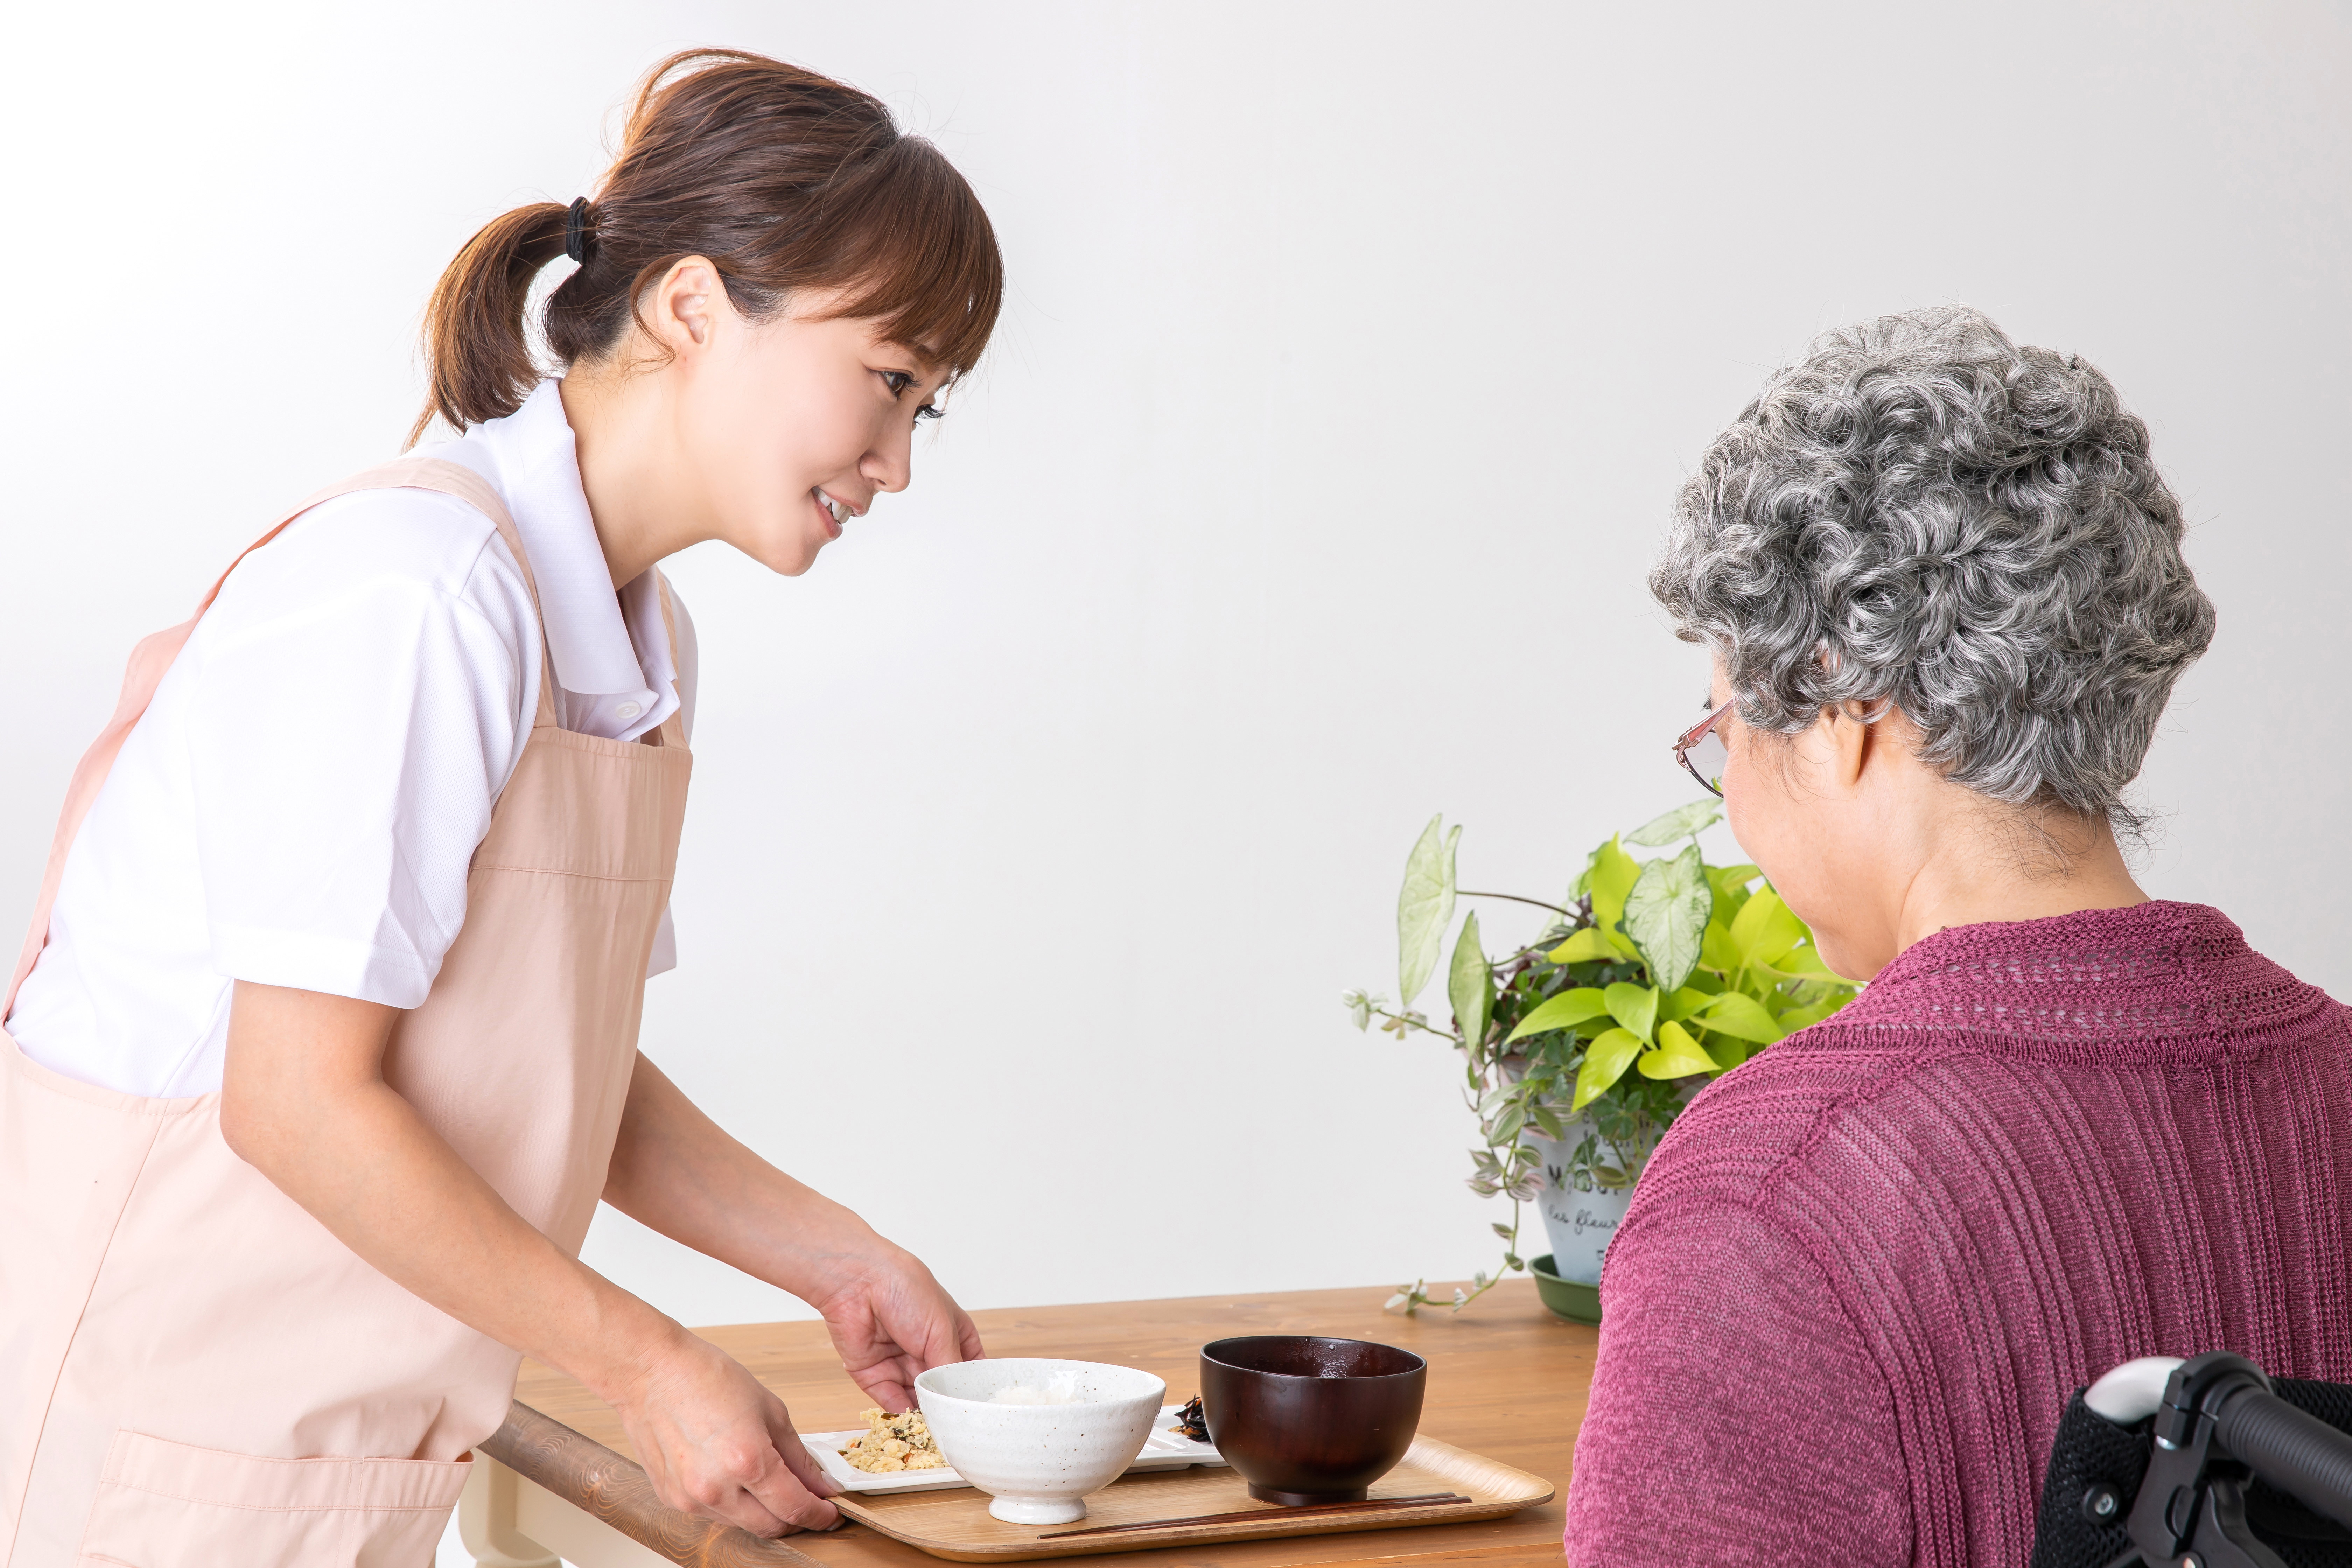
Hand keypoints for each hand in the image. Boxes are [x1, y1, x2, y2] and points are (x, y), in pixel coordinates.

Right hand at [610, 1324, 840, 1535]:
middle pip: (771, 1527)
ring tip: (768, 1480)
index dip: (820, 1516)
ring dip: (763, 1511)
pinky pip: (714, 1514)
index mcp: (747, 1461)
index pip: (795, 1508)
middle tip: (808, 1502)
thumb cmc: (706, 1378)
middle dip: (796, 1519)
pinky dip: (733, 1503)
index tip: (830, 1513)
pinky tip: (734, 1476)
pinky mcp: (672, 1500)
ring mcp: (691, 1498)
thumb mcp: (770, 1409)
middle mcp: (717, 1488)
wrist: (651, 1371)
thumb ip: (798, 1455)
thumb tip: (820, 1483)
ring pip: (743, 1524)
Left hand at [811, 1244, 986, 1411]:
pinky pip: (890, 1399)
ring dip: (923, 1410)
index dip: (973, 1386)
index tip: (980, 1407)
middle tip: (956, 1423)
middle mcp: (925, 1349)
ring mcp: (899, 1362)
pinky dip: (901, 1411)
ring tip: (935, 1426)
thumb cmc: (907, 1291)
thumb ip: (950, 1367)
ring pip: (916, 1396)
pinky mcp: (873, 1373)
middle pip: (940, 1386)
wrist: (859, 1282)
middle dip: (946, 1403)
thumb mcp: (942, 1329)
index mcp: (949, 1332)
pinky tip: (912, 1421)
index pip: (968, 1366)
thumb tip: (954, 1400)